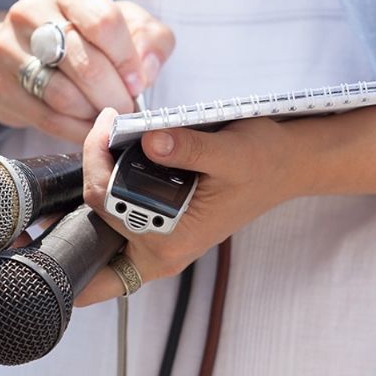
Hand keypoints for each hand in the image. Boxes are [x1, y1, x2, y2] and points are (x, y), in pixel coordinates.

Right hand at [0, 0, 174, 142]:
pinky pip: (46, 118)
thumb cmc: (84, 38)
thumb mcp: (126, 25)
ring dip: (94, 114)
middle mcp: (31, 12)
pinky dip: (75, 130)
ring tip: (106, 115)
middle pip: (85, 63)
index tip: (137, 82)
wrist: (20, 54)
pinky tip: (87, 127)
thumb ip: (150, 38)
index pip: (104, 22)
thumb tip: (147, 68)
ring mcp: (8, 49)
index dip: (127, 59)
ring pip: (63, 95)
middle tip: (127, 109)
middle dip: (114, 94)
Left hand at [76, 109, 302, 305]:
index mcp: (172, 241)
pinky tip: (117, 158)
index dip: (95, 162)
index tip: (108, 123)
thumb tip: (151, 141)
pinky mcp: (159, 231)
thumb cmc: (262, 162)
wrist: (284, 167)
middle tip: (107, 128)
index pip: (105, 204)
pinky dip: (109, 193)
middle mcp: (159, 253)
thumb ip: (189, 149)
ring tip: (109, 140)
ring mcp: (157, 245)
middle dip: (90, 174)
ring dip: (97, 186)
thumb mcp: (230, 152)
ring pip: (99, 228)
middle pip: (93, 220)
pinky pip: (117, 222)